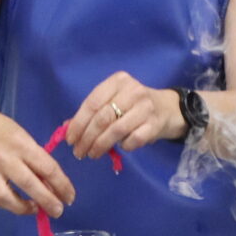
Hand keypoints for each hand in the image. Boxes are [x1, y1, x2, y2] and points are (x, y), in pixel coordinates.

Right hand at [0, 112, 74, 217]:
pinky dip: (10, 206)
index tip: (69, 196)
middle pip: (29, 184)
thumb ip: (37, 160)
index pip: (46, 168)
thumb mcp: (24, 138)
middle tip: (58, 211)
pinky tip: (20, 204)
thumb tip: (52, 186)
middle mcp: (4, 158)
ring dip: (26, 208)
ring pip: (8, 198)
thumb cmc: (3, 131)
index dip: (62, 185)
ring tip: (37, 209)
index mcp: (21, 144)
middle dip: (47, 201)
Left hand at [65, 70, 183, 159]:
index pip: (92, 103)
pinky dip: (123, 146)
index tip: (70, 139)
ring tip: (92, 154)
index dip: (78, 123)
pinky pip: (133, 140)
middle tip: (79, 152)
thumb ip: (93, 112)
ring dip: (100, 145)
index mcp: (118, 81)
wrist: (168, 108)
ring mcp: (145, 107)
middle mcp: (132, 91)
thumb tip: (67, 128)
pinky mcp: (155, 123)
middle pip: (102, 118)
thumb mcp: (114, 101)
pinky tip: (120, 148)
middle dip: (87, 138)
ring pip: (116, 130)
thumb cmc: (134, 105)